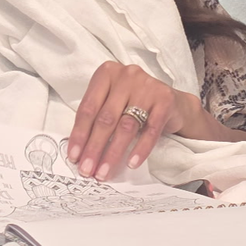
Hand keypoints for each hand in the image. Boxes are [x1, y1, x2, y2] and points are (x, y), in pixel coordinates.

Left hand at [66, 62, 215, 182]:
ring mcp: (147, 86)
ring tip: (104, 172)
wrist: (172, 102)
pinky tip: (132, 164)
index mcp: (107, 73)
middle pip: (106, 118)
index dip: (79, 134)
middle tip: (87, 169)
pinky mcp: (165, 100)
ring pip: (126, 126)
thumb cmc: (134, 103)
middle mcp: (126, 75)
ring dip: (113, 153)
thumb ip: (96, 118)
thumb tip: (79, 151)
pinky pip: (150, 129)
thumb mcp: (112, 102)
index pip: (88, 107)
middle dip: (94, 148)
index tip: (74, 157)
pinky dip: (140, 149)